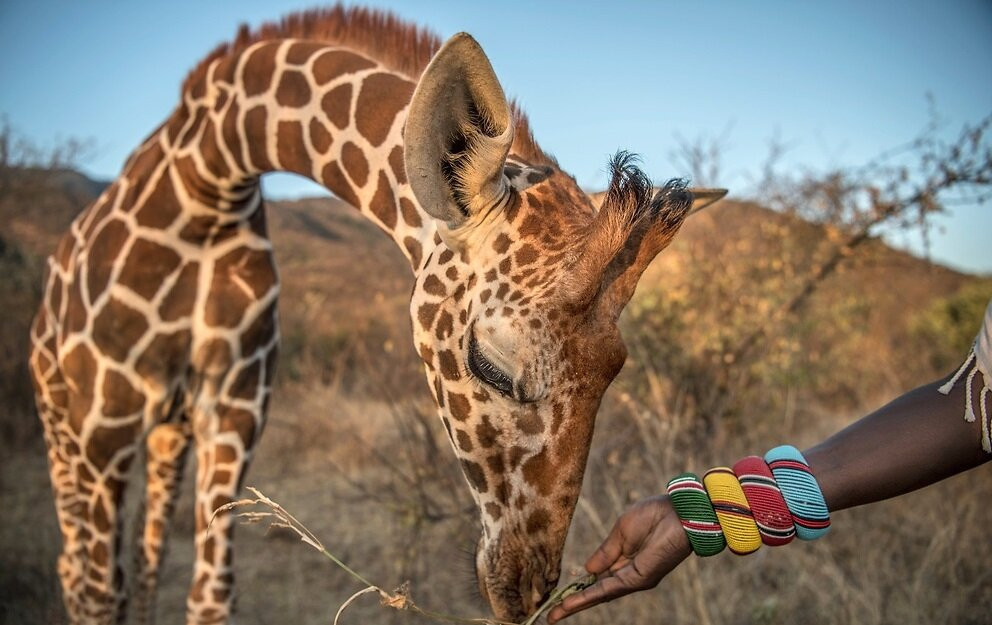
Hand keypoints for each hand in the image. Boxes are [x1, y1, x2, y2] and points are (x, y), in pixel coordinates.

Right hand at [547, 495, 690, 622]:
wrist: (680, 512)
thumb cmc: (654, 515)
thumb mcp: (621, 531)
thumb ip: (605, 552)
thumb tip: (587, 570)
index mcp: (624, 560)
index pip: (598, 578)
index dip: (580, 587)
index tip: (560, 595)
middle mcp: (629, 573)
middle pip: (596, 592)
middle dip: (574, 603)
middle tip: (552, 615)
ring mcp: (634, 578)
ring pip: (600, 594)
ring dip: (577, 604)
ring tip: (557, 613)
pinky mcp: (640, 578)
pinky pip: (610, 588)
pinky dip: (591, 595)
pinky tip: (575, 601)